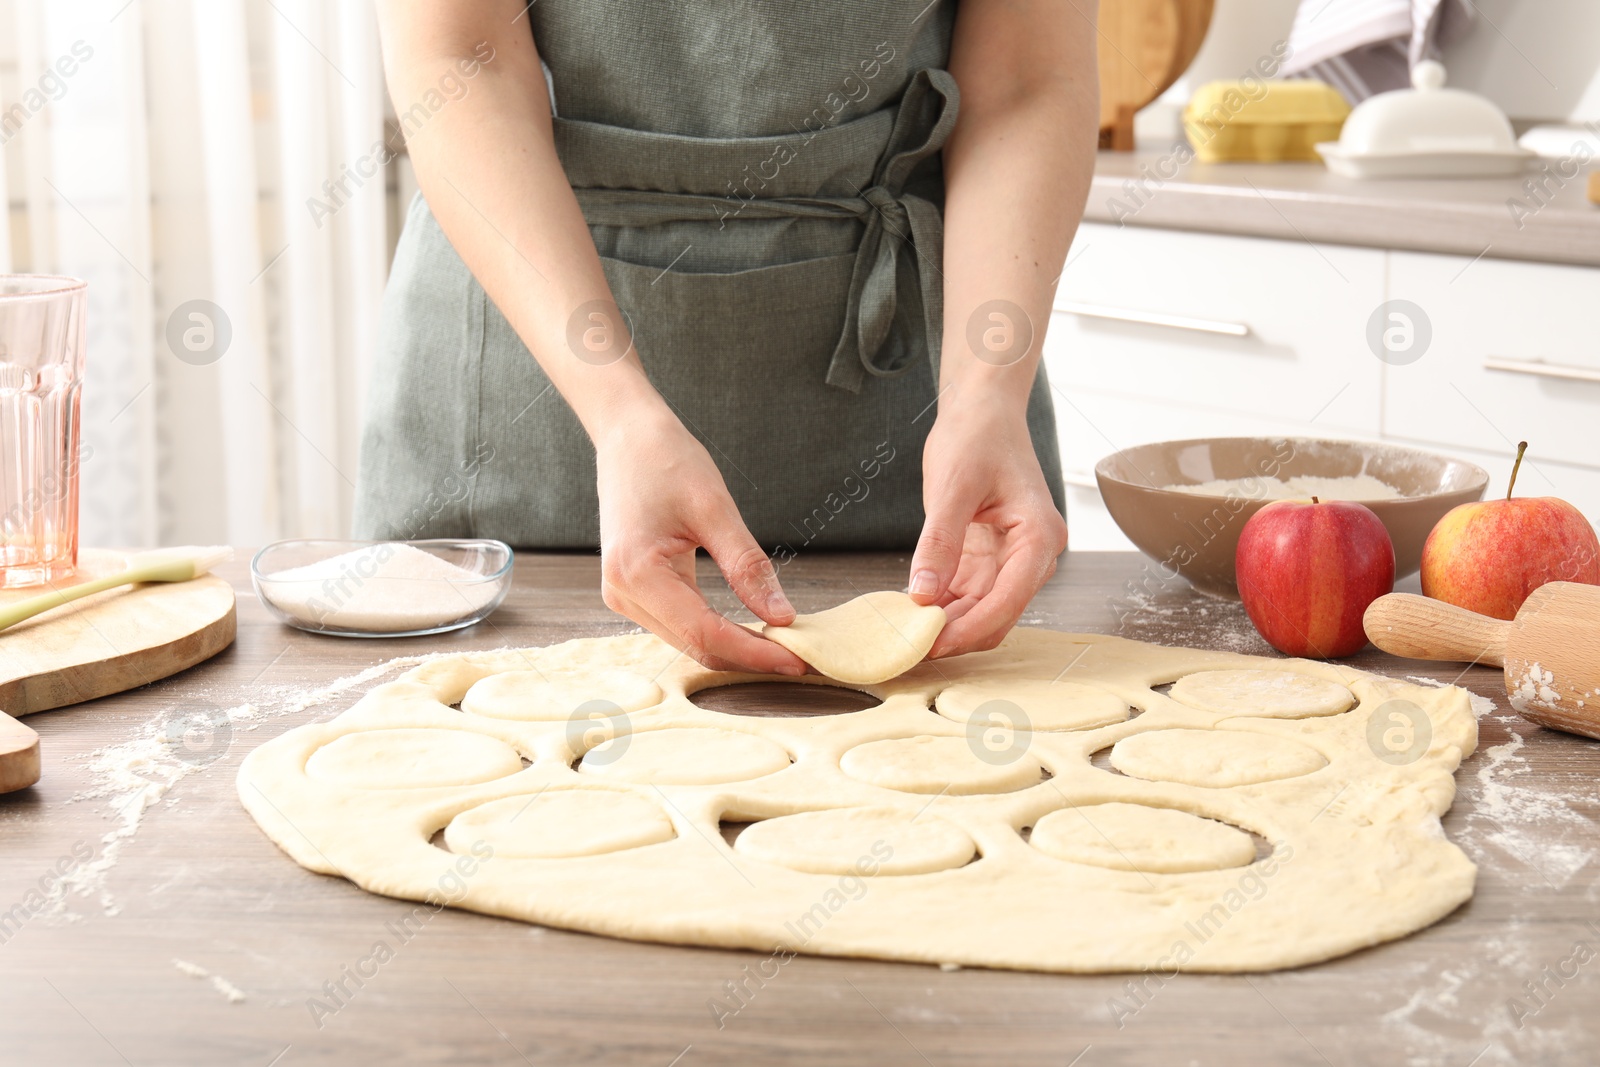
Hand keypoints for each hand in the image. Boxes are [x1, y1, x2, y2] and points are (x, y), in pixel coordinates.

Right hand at [595, 411, 807, 674]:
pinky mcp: (632, 592)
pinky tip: (748, 630)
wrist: (627, 437)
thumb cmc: (666, 460)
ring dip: (734, 648)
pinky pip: (678, 626)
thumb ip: (748, 567)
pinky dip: (715, 632)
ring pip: (687, 642)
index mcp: (638, 572)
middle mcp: (622, 593)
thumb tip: (782, 615)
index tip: (799, 660)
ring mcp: (622, 596)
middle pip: (695, 645)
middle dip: (749, 656)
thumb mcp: (715, 509)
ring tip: (781, 647)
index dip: (755, 652)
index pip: (705, 632)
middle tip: (801, 659)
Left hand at [908, 400, 1067, 657]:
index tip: (933, 643)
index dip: (972, 627)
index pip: (1010, 598)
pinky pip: (968, 594)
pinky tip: (913, 613)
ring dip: (949, 624)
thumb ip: (940, 542)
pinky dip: (943, 606)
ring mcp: (1011, 558)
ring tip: (907, 635)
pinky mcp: (988, 556)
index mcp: (1038, 536)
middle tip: (912, 648)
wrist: (981, 411)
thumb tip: (924, 595)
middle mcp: (1033, 554)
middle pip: (1000, 613)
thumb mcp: (953, 487)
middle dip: (959, 633)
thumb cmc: (976, 437)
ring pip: (983, 610)